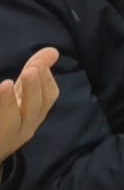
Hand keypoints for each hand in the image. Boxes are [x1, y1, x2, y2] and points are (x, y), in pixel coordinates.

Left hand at [0, 47, 58, 161]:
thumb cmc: (7, 118)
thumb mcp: (20, 93)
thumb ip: (36, 71)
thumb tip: (52, 51)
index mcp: (34, 115)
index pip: (48, 97)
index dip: (46, 81)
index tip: (37, 65)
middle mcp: (25, 128)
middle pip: (34, 109)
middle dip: (33, 89)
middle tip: (29, 70)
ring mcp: (7, 137)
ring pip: (13, 121)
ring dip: (10, 102)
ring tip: (7, 84)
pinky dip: (0, 108)